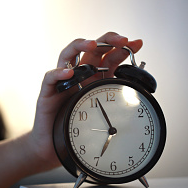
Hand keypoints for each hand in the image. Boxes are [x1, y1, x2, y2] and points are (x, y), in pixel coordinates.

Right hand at [28, 32, 142, 171]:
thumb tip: (139, 85)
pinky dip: (59, 73)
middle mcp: (78, 75)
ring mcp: (62, 81)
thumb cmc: (76, 129)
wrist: (54, 146)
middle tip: (122, 41)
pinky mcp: (48, 91)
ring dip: (81, 45)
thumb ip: (115, 95)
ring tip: (92, 46)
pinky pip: (50, 77)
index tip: (136, 43)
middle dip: (108, 40)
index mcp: (93, 78)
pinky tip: (69, 73)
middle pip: (91, 49)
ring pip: (68, 54)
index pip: (107, 55)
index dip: (121, 47)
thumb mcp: (103, 109)